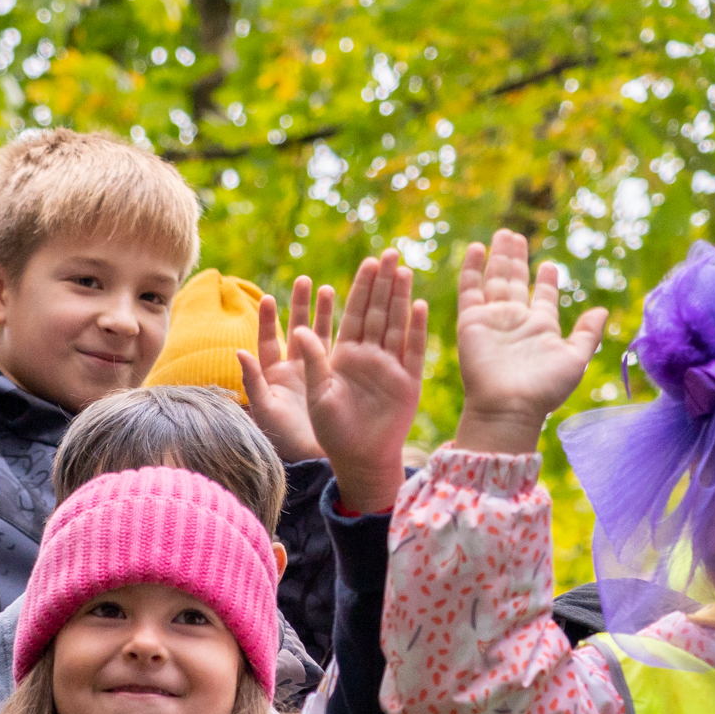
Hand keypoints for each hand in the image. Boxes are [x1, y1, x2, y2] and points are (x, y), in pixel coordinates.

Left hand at [236, 280, 332, 461]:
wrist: (315, 461)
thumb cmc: (285, 440)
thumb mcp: (266, 410)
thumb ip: (252, 380)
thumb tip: (238, 351)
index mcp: (276, 375)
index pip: (270, 341)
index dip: (269, 321)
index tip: (269, 298)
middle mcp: (298, 371)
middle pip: (299, 329)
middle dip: (301, 305)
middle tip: (304, 281)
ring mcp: (320, 373)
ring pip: (323, 335)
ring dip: (326, 312)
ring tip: (328, 289)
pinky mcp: (339, 380)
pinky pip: (343, 351)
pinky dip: (349, 333)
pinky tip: (355, 316)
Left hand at [286, 256, 428, 514]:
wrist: (358, 460)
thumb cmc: (331, 432)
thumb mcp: (314, 394)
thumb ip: (310, 361)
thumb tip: (296, 329)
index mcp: (343, 356)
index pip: (351, 314)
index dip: (358, 289)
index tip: (364, 264)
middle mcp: (368, 357)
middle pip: (376, 313)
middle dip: (382, 284)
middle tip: (387, 253)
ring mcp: (390, 367)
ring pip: (395, 325)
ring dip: (400, 298)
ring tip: (403, 269)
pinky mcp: (407, 382)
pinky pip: (413, 351)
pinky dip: (416, 329)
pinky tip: (418, 305)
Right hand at [451, 230, 606, 456]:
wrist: (510, 406)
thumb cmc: (545, 388)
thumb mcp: (576, 359)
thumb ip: (588, 334)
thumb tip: (602, 311)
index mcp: (541, 328)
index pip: (542, 297)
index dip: (545, 280)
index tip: (548, 265)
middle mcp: (516, 321)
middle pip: (515, 282)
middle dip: (516, 259)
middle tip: (516, 236)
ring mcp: (493, 320)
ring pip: (494, 280)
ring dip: (499, 257)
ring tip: (503, 233)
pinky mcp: (471, 321)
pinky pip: (470, 290)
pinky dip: (473, 269)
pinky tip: (478, 248)